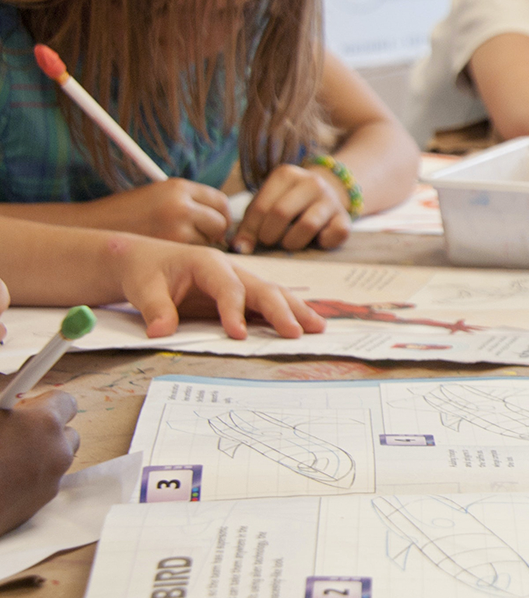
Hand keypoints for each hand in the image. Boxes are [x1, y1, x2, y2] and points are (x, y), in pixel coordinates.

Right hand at [0, 391, 77, 534]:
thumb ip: (4, 391)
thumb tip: (8, 380)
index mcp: (44, 423)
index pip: (65, 401)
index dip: (43, 402)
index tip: (25, 407)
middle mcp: (56, 452)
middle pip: (66, 432)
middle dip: (44, 430)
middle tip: (13, 432)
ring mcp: (51, 481)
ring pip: (55, 459)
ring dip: (38, 454)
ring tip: (4, 456)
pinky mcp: (40, 505)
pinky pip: (43, 483)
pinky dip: (29, 478)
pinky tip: (2, 477)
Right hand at [84, 178, 229, 245]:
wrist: (88, 227)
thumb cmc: (125, 215)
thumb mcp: (158, 197)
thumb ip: (188, 203)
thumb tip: (221, 220)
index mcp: (178, 187)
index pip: (219, 201)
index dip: (220, 215)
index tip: (215, 225)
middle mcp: (180, 205)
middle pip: (220, 222)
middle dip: (215, 233)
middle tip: (199, 239)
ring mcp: (176, 227)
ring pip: (208, 241)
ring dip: (198, 245)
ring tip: (173, 244)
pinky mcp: (169, 248)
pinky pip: (191, 254)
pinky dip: (185, 256)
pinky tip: (166, 253)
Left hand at [103, 235, 325, 338]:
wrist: (144, 261)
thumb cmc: (145, 272)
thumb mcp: (142, 288)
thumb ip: (155, 309)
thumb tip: (160, 333)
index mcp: (208, 262)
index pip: (228, 288)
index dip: (234, 311)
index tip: (238, 335)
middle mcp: (231, 269)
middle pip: (263, 288)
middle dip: (281, 310)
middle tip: (296, 333)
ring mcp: (240, 280)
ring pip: (273, 293)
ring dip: (295, 311)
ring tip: (318, 328)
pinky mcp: (241, 294)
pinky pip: (268, 302)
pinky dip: (289, 313)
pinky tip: (305, 325)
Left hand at [232, 164, 350, 252]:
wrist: (325, 194)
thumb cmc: (286, 203)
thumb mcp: (266, 204)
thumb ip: (250, 224)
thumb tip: (239, 248)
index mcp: (286, 175)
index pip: (261, 207)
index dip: (249, 231)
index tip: (245, 245)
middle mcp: (311, 182)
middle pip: (281, 213)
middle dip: (269, 235)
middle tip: (268, 241)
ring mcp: (330, 199)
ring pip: (308, 225)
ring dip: (292, 242)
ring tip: (288, 243)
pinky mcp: (345, 218)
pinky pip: (335, 234)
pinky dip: (323, 243)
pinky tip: (316, 241)